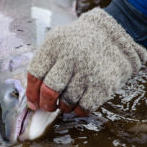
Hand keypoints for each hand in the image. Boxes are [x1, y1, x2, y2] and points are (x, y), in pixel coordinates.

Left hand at [26, 8, 146, 114]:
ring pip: (66, 102)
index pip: (35, 74)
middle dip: (46, 104)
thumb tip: (32, 99)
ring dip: (63, 107)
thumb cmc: (78, 44)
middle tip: (48, 106)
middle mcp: (70, 56)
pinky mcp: (104, 83)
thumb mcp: (57, 43)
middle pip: (49, 91)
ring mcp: (88, 70)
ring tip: (66, 101)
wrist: (114, 36)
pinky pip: (84, 107)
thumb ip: (43, 66)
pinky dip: (78, 110)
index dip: (31, 93)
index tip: (33, 103)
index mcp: (54, 45)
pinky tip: (78, 103)